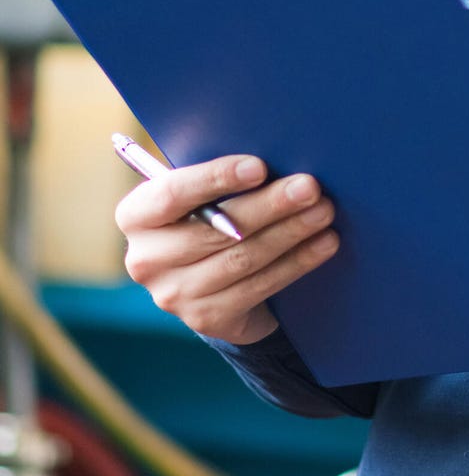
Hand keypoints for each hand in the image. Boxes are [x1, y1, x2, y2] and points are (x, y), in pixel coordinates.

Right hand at [117, 154, 339, 344]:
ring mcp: (174, 294)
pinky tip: (324, 243)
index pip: (171, 194)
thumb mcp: (202, 193)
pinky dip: (297, 262)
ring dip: (290, 232)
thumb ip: (220, 178)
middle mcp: (146, 259)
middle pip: (216, 229)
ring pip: (242, 258)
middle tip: (311, 187)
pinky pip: (259, 286)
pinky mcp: (206, 318)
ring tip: (324, 211)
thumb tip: (274, 157)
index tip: (259, 167)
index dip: (215, 178)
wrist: (212, 280)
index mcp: (137, 215)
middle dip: (270, 205)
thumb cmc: (211, 213)